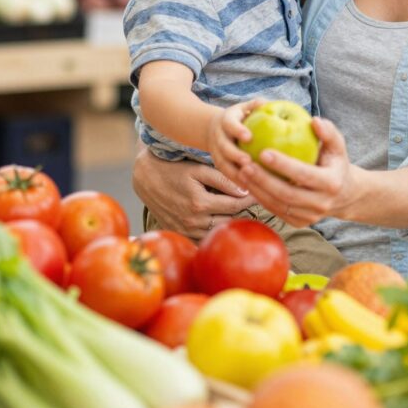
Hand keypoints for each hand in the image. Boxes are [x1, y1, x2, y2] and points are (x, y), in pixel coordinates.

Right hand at [132, 148, 255, 238]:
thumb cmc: (174, 170)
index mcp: (200, 203)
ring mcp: (186, 231)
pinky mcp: (181, 234)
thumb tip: (245, 190)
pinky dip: (216, 232)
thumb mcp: (198, 169)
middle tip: (258, 203)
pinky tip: (224, 222)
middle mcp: (194, 221)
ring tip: (244, 212)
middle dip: (244, 212)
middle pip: (230, 220)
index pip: (236, 204)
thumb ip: (222, 179)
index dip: (251, 199)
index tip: (261, 193)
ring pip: (219, 231)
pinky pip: (205, 238)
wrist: (146, 179)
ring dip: (232, 222)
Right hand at [207, 98, 265, 180]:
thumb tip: (268, 104)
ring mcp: (216, 152)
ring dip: (235, 173)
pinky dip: (238, 182)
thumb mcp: (245, 107)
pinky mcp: (219, 164)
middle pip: (224, 147)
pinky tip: (251, 189)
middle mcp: (218, 137)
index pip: (230, 124)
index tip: (249, 137)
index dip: (238, 130)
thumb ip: (256, 105)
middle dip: (235, 155)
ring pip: (223, 164)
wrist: (214, 128)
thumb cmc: (240, 117)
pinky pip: (227, 175)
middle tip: (248, 162)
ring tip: (250, 180)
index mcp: (225, 121)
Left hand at [237, 116, 354, 227]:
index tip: (263, 152)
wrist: (344, 195)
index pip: (303, 174)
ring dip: (257, 190)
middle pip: (286, 194)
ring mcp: (310, 217)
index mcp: (331, 183)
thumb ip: (328, 132)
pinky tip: (248, 184)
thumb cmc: (335, 163)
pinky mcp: (300, 223)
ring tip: (242, 173)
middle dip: (263, 180)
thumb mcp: (338, 146)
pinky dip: (261, 198)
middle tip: (245, 165)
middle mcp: (321, 204)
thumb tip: (314, 120)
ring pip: (278, 205)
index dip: (283, 165)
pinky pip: (276, 211)